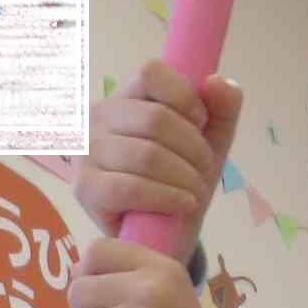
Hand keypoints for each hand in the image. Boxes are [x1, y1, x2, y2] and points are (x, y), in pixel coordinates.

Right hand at [74, 59, 241, 252]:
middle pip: (155, 119)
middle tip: (204, 171)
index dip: (184, 97)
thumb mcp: (211, 141)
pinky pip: (131, 188)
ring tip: (195, 192)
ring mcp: (87, 152)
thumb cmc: (181, 180)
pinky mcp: (85, 189)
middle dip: (193, 149)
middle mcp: (98, 117)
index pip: (150, 72)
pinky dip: (166, 197)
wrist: (165, 234)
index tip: (200, 124)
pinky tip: (184, 204)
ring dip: (184, 177)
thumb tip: (217, 81)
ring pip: (146, 154)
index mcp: (127, 96)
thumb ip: (222, 108)